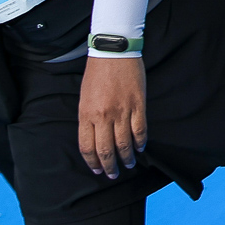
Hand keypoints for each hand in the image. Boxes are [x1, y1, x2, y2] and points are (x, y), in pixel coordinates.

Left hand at [78, 56, 146, 178]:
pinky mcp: (137, 105)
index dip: (92, 162)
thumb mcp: (84, 97)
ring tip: (128, 164)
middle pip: (106, 150)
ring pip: (124, 143)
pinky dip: (140, 142)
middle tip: (113, 174)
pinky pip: (139, 130)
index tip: (97, 170)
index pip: (87, 147)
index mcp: (86, 114)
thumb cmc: (96, 73)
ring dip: (127, 158)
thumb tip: (96, 138)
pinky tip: (140, 148)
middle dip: (109, 166)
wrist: (113, 50)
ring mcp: (121, 111)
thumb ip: (89, 118)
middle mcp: (103, 116)